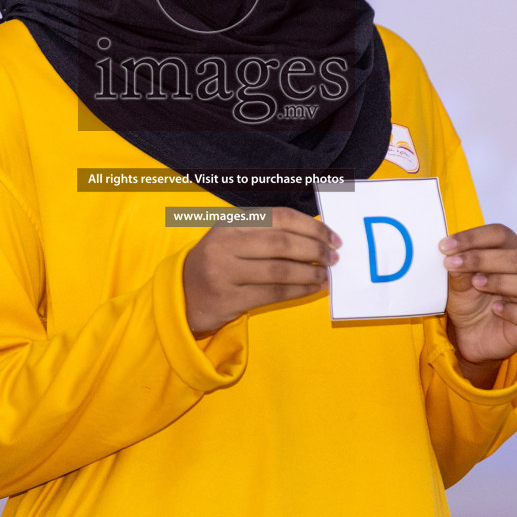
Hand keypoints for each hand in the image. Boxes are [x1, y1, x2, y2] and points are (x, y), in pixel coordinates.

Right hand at [183, 207, 338, 335]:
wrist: (183, 294)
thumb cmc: (219, 262)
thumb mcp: (234, 238)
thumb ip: (268, 233)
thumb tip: (316, 237)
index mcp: (230, 222)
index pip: (279, 217)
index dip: (311, 227)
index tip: (333, 238)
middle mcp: (225, 244)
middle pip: (281, 243)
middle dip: (315, 250)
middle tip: (334, 258)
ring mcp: (224, 272)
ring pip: (279, 270)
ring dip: (310, 273)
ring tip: (326, 275)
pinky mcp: (228, 299)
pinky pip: (273, 294)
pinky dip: (299, 291)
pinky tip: (313, 289)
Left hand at [439, 223, 516, 387]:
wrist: (468, 335)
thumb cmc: (469, 300)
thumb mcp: (458, 283)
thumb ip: (459, 269)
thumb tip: (453, 255)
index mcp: (511, 250)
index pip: (500, 234)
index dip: (473, 237)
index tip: (446, 246)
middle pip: (516, 257)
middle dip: (482, 258)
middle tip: (454, 264)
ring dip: (502, 282)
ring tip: (476, 284)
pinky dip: (515, 311)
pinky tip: (496, 308)